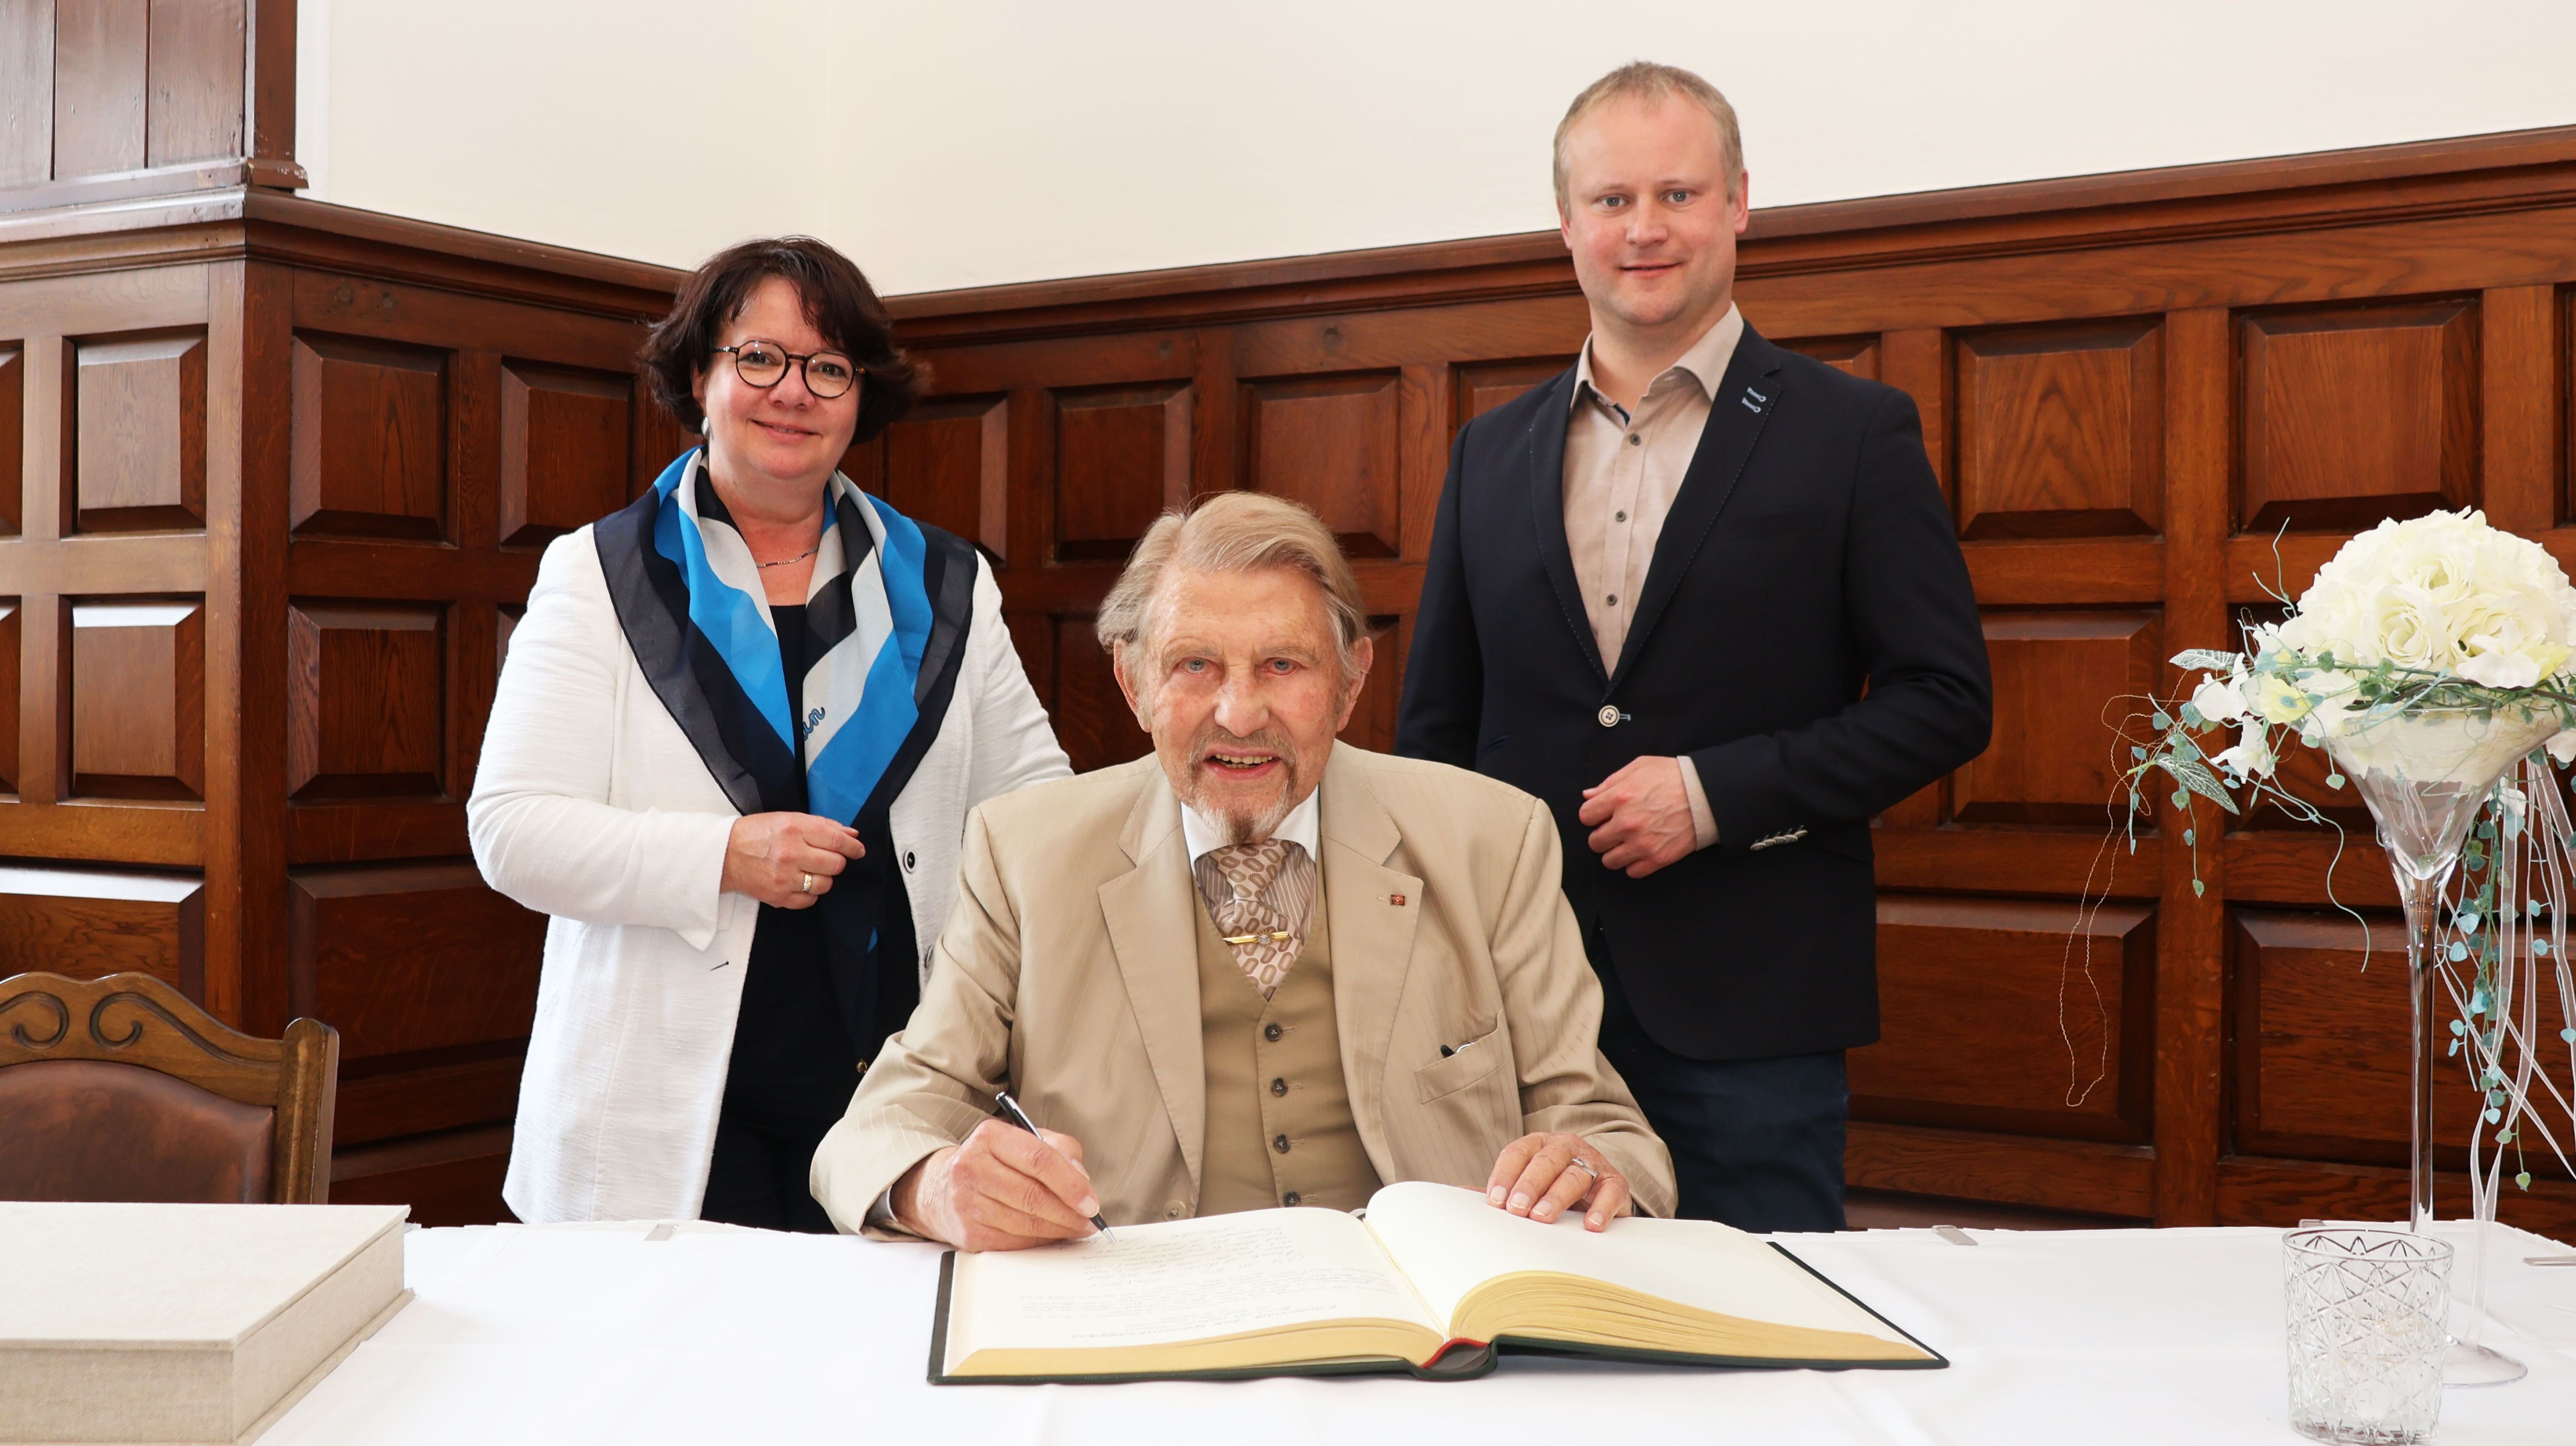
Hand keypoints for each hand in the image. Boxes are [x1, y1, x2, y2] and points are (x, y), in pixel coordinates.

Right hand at [722, 812, 865, 908]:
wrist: (724, 855)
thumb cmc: (757, 833)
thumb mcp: (788, 819)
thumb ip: (822, 825)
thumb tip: (852, 835)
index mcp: (794, 830)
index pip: (837, 841)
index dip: (853, 847)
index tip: (858, 850)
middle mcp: (791, 854)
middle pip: (835, 864)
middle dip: (836, 861)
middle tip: (825, 858)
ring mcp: (785, 878)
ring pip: (825, 884)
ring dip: (823, 878)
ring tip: (809, 870)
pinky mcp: (779, 897)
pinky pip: (810, 900)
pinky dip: (810, 893)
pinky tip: (799, 882)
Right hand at [892, 1118, 1102, 1250]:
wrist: (943, 1188)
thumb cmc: (996, 1162)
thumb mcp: (1027, 1141)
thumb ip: (1061, 1151)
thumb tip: (1083, 1182)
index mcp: (990, 1137)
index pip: (1038, 1159)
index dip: (1070, 1183)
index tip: (1091, 1202)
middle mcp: (971, 1166)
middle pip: (1032, 1195)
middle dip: (1069, 1212)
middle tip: (1090, 1220)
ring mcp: (966, 1202)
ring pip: (1025, 1222)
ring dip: (1058, 1230)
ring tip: (1077, 1228)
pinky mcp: (968, 1232)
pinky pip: (1014, 1242)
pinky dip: (1039, 1241)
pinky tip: (1052, 1235)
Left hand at [1486, 1132, 1631, 1230]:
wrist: (1598, 1190)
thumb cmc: (1552, 1188)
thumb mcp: (1526, 1186)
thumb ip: (1499, 1191)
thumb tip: (1457, 1196)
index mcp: (1538, 1145)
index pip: (1517, 1153)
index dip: (1505, 1175)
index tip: (1495, 1201)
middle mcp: (1565, 1148)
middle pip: (1546, 1161)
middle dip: (1529, 1185)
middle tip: (1516, 1209)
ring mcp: (1592, 1163)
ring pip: (1575, 1175)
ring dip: (1557, 1196)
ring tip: (1542, 1217)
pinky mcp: (1615, 1183)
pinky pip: (1610, 1191)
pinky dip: (1601, 1208)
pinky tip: (1591, 1225)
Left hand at [1578, 756, 1697, 877]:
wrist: (1707, 795)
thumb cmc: (1673, 776)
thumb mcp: (1640, 767)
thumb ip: (1610, 782)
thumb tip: (1588, 795)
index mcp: (1619, 797)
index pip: (1585, 816)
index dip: (1593, 815)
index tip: (1602, 815)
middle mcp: (1627, 823)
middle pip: (1594, 842)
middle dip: (1602, 835)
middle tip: (1615, 829)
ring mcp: (1641, 844)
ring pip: (1609, 861)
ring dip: (1615, 852)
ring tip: (1627, 842)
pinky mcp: (1657, 859)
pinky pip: (1632, 872)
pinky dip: (1634, 864)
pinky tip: (1641, 851)